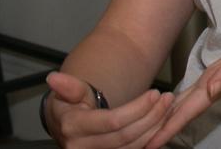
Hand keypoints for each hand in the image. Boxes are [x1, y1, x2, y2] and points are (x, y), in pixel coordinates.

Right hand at [45, 71, 173, 148]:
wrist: (66, 127)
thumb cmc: (71, 105)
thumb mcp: (70, 91)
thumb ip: (68, 86)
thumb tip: (52, 78)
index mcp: (73, 128)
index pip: (112, 121)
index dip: (137, 109)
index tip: (155, 93)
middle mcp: (82, 147)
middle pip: (125, 136)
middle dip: (151, 117)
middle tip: (168, 99)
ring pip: (133, 147)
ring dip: (154, 128)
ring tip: (168, 108)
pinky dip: (150, 139)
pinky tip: (161, 124)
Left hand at [144, 34, 220, 147]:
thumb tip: (208, 89)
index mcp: (219, 84)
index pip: (187, 109)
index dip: (167, 127)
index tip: (149, 145)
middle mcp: (216, 86)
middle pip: (183, 111)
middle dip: (162, 127)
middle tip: (140, 143)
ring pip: (189, 103)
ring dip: (170, 117)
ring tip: (150, 128)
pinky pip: (198, 95)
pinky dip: (183, 103)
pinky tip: (177, 105)